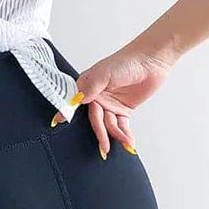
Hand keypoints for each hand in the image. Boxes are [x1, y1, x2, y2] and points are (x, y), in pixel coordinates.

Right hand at [51, 48, 173, 157]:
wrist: (151, 61)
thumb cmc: (127, 61)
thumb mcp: (105, 73)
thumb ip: (90, 87)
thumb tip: (74, 100)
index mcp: (87, 86)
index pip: (75, 103)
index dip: (67, 113)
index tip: (57, 124)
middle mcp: (96, 96)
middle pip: (95, 119)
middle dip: (100, 134)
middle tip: (103, 147)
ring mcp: (110, 104)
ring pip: (109, 125)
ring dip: (116, 135)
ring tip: (125, 142)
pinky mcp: (123, 109)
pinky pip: (121, 126)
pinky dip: (124, 134)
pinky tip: (128, 142)